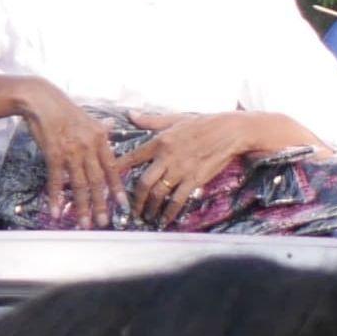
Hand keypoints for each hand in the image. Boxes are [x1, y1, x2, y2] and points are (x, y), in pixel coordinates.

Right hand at [15, 81, 116, 224]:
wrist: (42, 100)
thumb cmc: (64, 109)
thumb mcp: (88, 117)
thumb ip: (101, 127)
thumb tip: (111, 127)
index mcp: (100, 139)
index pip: (111, 168)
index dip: (117, 187)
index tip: (122, 204)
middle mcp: (88, 147)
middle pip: (97, 181)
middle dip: (101, 203)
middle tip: (103, 222)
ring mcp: (71, 152)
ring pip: (79, 184)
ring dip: (82, 206)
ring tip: (84, 223)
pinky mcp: (54, 154)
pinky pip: (56, 180)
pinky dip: (56, 198)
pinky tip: (56, 212)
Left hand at [125, 114, 260, 224]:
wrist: (228, 131)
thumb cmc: (202, 123)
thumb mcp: (174, 119)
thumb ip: (151, 121)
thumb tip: (130, 114)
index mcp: (159, 142)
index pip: (133, 157)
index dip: (118, 168)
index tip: (108, 178)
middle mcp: (166, 157)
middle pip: (143, 183)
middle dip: (135, 199)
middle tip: (131, 209)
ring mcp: (180, 171)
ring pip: (158, 194)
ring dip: (150, 208)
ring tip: (146, 216)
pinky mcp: (194, 180)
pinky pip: (178, 200)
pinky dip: (170, 212)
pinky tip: (165, 220)